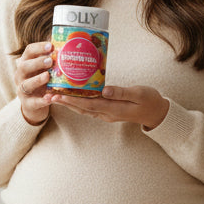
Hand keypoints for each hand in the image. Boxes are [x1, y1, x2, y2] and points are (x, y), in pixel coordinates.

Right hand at [14, 41, 54, 125]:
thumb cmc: (42, 81)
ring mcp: (22, 90)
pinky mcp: (27, 103)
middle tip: (50, 60)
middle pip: (24, 66)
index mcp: (26, 63)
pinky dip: (42, 100)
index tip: (51, 46)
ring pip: (26, 84)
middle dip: (37, 63)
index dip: (38, 48)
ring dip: (37, 80)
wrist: (34, 104)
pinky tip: (50, 97)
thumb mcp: (45, 69)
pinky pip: (33, 102)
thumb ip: (53, 59)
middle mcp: (20, 75)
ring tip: (47, 76)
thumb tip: (70, 45)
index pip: (29, 51)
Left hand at [48, 84, 169, 129]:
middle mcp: (106, 113)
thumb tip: (104, 90)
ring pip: (83, 109)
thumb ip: (121, 92)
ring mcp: (107, 113)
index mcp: (113, 108)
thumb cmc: (149, 100)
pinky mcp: (108, 110)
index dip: (71, 100)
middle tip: (46, 96)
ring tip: (53, 97)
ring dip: (68, 103)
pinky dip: (78, 102)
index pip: (87, 104)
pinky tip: (71, 96)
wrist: (157, 112)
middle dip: (64, 103)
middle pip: (81, 108)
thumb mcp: (138, 94)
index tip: (57, 96)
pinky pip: (89, 107)